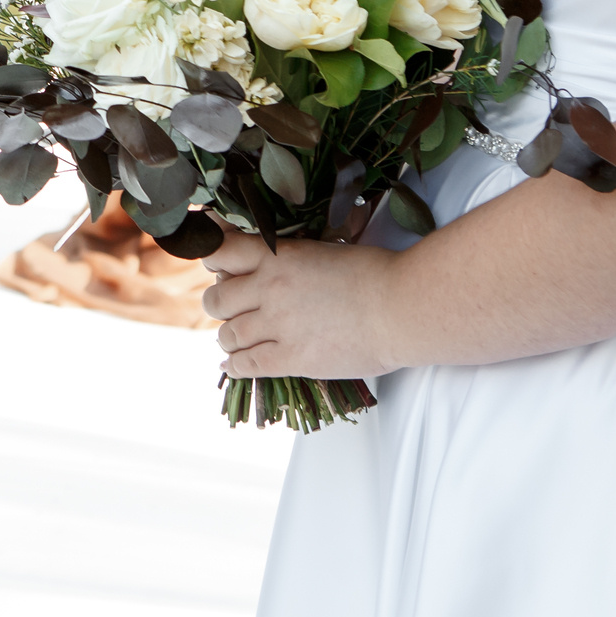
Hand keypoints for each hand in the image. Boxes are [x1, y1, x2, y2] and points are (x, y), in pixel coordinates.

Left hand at [202, 230, 400, 381]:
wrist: (401, 307)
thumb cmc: (374, 274)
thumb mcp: (324, 249)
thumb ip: (292, 256)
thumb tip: (274, 262)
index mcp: (278, 255)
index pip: (221, 253)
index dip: (214, 262)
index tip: (218, 269)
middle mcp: (270, 288)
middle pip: (217, 299)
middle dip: (219, 305)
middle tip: (229, 310)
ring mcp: (278, 324)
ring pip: (229, 334)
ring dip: (228, 338)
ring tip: (234, 340)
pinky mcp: (292, 358)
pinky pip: (248, 365)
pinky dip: (235, 366)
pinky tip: (233, 366)